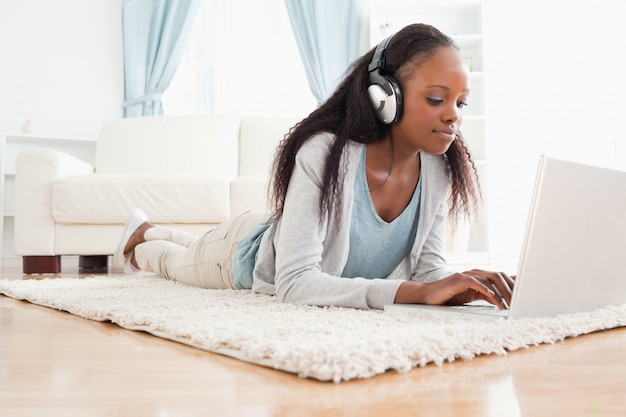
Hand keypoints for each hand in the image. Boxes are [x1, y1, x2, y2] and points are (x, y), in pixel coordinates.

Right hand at [394, 269, 515, 308]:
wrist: (428, 296)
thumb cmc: (449, 298)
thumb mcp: (472, 297)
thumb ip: (486, 296)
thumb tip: (502, 301)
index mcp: (479, 277)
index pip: (500, 277)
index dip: (514, 282)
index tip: (526, 290)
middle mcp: (474, 273)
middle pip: (499, 275)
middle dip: (511, 288)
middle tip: (519, 300)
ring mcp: (466, 275)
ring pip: (490, 278)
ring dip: (502, 290)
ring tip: (510, 302)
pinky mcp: (458, 280)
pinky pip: (476, 283)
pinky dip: (486, 290)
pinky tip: (494, 298)